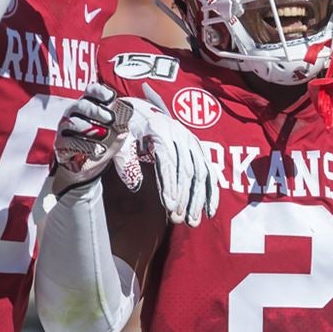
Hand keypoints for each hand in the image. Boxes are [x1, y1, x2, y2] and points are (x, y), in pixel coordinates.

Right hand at [49, 82, 141, 196]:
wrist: (91, 164)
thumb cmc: (104, 140)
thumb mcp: (118, 130)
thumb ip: (122, 119)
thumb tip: (128, 106)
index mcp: (89, 104)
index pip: (90, 92)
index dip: (99, 92)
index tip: (111, 97)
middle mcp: (74, 113)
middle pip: (81, 105)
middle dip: (96, 111)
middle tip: (111, 119)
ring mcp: (65, 128)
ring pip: (73, 123)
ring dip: (90, 129)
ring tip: (104, 135)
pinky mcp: (61, 144)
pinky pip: (69, 142)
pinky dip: (85, 146)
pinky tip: (97, 150)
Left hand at [123, 88, 218, 226]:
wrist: (141, 110)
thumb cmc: (128, 128)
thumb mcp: (121, 139)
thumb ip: (125, 160)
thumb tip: (135, 186)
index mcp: (160, 129)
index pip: (168, 160)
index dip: (170, 184)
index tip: (170, 206)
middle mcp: (181, 134)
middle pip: (187, 169)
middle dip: (184, 197)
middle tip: (177, 219)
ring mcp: (193, 142)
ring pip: (201, 173)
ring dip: (198, 199)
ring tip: (192, 221)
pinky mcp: (199, 150)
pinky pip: (210, 172)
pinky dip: (211, 193)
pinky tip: (209, 212)